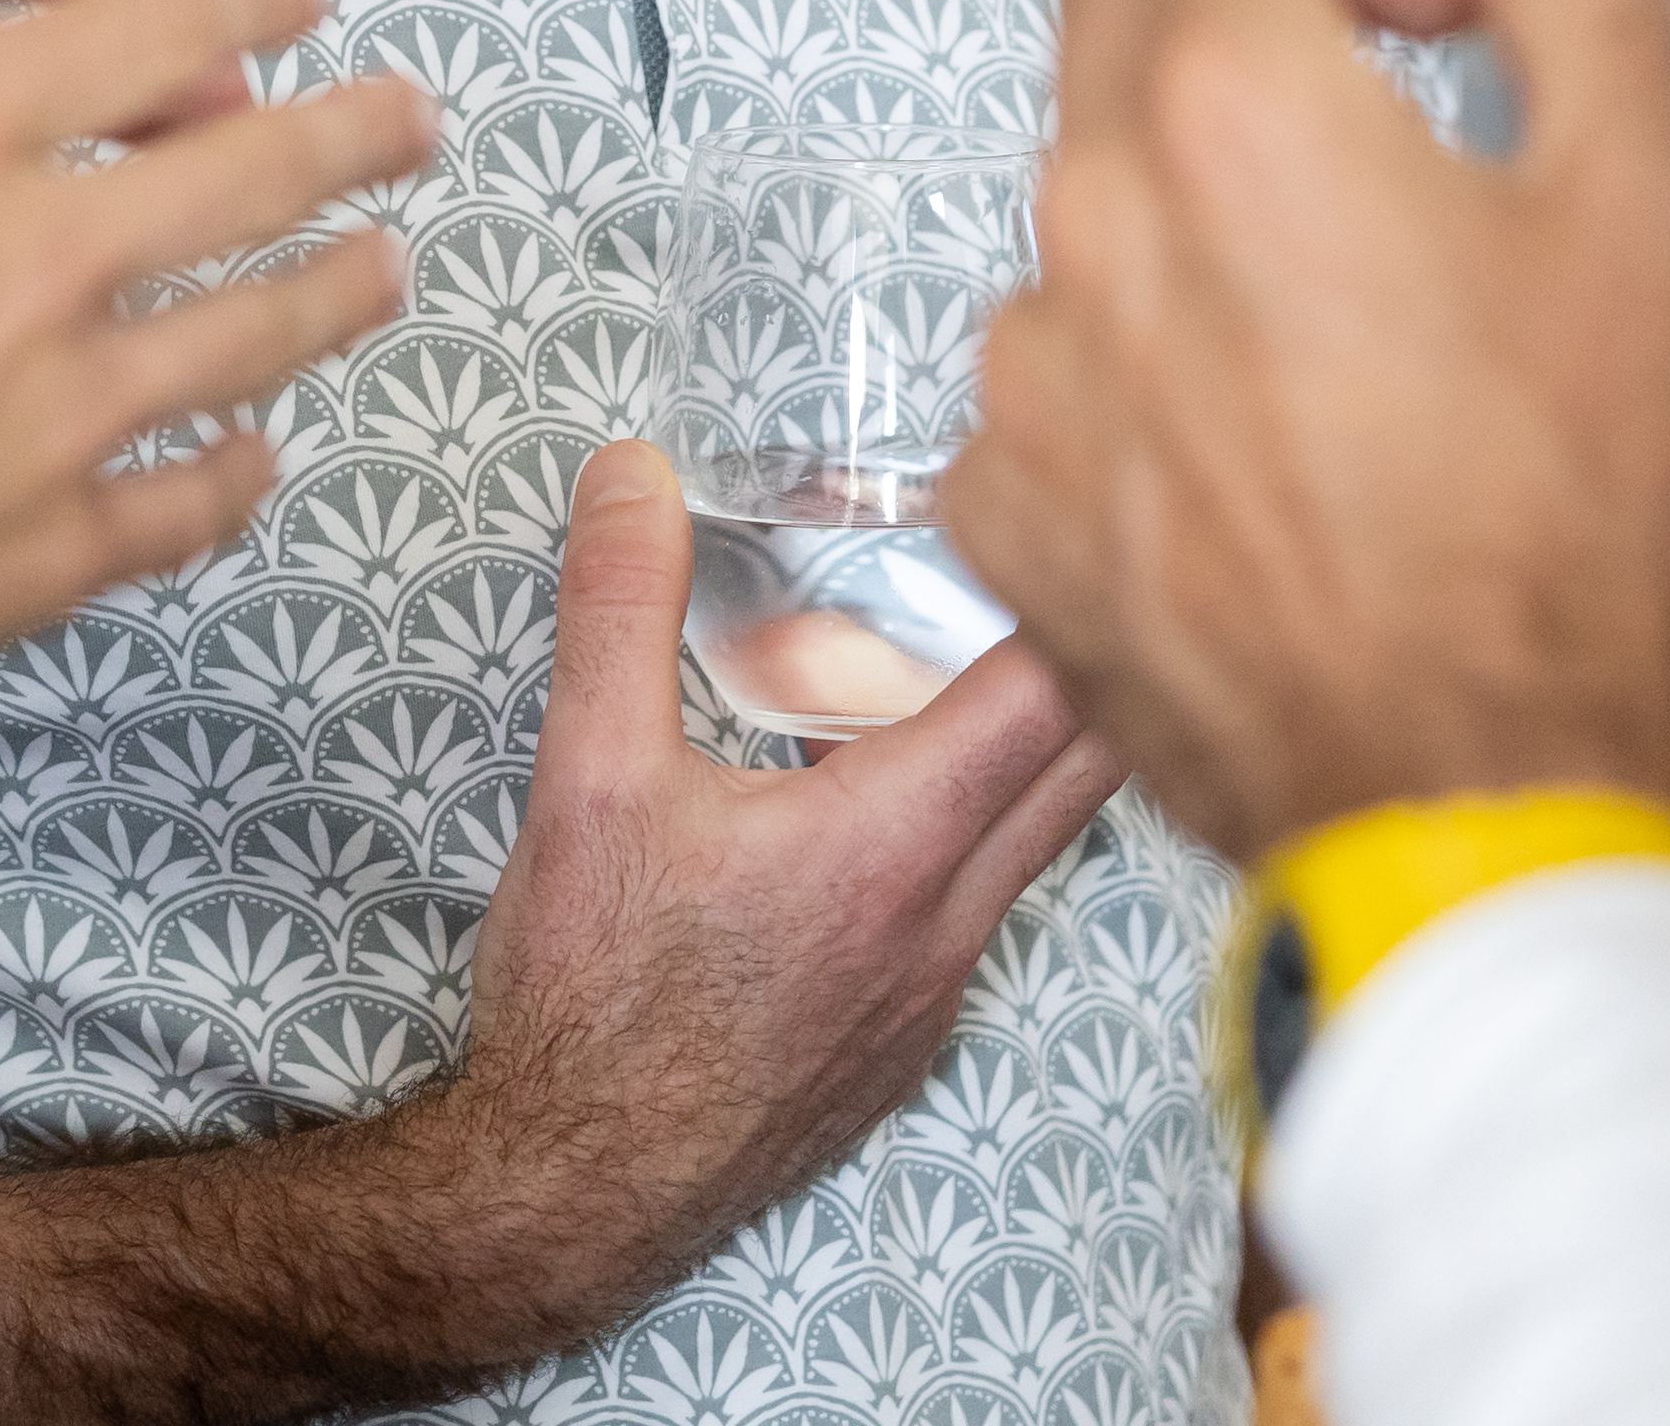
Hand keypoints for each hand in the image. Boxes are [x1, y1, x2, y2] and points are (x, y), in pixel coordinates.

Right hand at [0, 0, 433, 907]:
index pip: (147, 28)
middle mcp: (41, 266)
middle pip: (239, 179)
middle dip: (341, 136)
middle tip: (410, 118)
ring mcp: (57, 421)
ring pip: (240, 338)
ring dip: (327, 294)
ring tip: (387, 265)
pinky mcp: (37, 553)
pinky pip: (171, 512)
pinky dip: (228, 484)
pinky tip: (257, 468)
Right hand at [402, 443, 1125, 1354]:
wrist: (578, 1194)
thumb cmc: (592, 1002)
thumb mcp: (589, 777)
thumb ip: (622, 609)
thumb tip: (633, 475)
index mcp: (892, 845)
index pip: (1056, 693)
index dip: (1075, 592)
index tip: (1062, 519)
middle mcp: (948, 922)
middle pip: (1092, 762)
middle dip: (1090, 654)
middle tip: (1048, 567)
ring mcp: (939, 990)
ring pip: (1039, 837)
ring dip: (1026, 745)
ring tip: (947, 664)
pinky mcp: (910, 1038)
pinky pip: (983, 906)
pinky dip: (969, 831)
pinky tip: (866, 800)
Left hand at [944, 0, 1669, 869]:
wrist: (1476, 793)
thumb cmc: (1567, 531)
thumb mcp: (1657, 213)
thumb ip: (1587, 10)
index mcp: (1236, 111)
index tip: (1431, 15)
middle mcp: (1097, 217)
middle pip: (1120, 7)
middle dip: (1247, 14)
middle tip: (1374, 116)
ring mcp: (1032, 370)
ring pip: (1084, 199)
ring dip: (1192, 206)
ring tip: (1336, 321)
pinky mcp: (1007, 505)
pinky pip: (1049, 371)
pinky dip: (1136, 370)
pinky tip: (1257, 445)